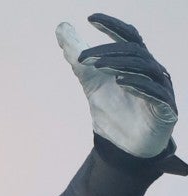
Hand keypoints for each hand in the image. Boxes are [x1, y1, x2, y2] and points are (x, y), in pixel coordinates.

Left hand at [56, 14, 178, 161]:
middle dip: (107, 51)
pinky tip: (120, 81)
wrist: (123, 145)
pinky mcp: (165, 108)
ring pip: (145, 67)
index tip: (90, 19)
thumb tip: (61, 28)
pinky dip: (138, 85)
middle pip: (133, 51)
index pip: (128, 37)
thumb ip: (77, 56)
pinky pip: (156, 92)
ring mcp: (161, 89)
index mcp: (137, 62)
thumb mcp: (90, 79)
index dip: (112, 26)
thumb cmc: (113, 109)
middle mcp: (152, 71)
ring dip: (121, 64)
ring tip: (98, 66)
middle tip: (81, 57)